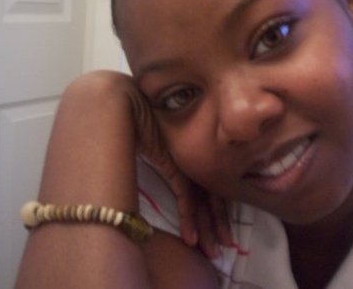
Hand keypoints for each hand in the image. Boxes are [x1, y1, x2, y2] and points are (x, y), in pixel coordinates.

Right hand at [124, 74, 232, 256]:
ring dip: (207, 227)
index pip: (211, 185)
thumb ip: (164, 155)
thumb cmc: (136, 116)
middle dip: (219, 223)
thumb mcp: (155, 141)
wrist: (127, 102)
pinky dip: (189, 218)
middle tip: (226, 245)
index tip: (223, 230)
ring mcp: (187, 161)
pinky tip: (191, 237)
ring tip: (214, 249)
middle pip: (212, 195)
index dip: (217, 209)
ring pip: (203, 200)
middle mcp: (194, 157)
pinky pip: (187, 197)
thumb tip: (162, 170)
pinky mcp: (176, 164)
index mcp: (193, 152)